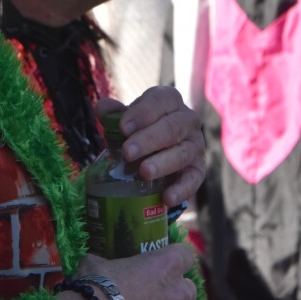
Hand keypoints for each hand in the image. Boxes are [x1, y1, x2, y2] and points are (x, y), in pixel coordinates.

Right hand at [77, 244, 196, 299]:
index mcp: (166, 265)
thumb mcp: (97, 262)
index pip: (186, 255)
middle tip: (154, 297)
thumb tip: (98, 266)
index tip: (165, 262)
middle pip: (190, 291)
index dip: (176, 258)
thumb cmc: (94, 284)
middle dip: (176, 293)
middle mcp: (177, 294)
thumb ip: (108, 262)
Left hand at [96, 88, 204, 205]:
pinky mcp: (198, 169)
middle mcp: (187, 120)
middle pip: (172, 128)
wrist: (159, 147)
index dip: (142, 113)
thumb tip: (102, 108)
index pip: (161, 101)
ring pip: (182, 153)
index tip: (123, 128)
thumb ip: (114, 113)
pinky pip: (194, 179)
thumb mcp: (127, 118)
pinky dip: (181, 189)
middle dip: (148, 140)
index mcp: (170, 101)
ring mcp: (195, 145)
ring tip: (144, 172)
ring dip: (162, 163)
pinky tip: (166, 197)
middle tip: (128, 152)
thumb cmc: (141, 128)